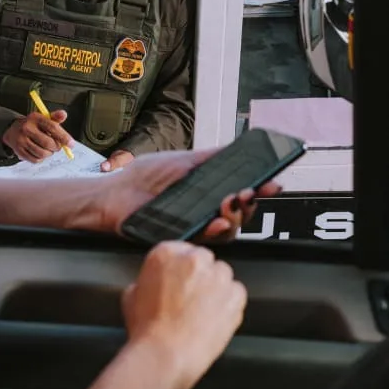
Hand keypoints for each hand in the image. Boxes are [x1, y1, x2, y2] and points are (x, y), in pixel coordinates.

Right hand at [2, 110, 71, 161]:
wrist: (13, 130)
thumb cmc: (33, 125)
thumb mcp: (43, 118)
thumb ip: (55, 118)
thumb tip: (64, 114)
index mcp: (35, 118)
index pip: (52, 127)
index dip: (64, 137)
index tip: (71, 144)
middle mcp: (27, 128)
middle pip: (48, 143)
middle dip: (57, 147)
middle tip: (58, 146)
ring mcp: (21, 141)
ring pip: (42, 153)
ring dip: (50, 153)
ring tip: (49, 149)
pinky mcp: (19, 151)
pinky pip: (36, 160)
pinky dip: (42, 158)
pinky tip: (40, 152)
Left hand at [94, 149, 282, 240]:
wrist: (114, 193)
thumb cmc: (143, 177)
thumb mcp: (182, 160)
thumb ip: (211, 157)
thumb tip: (239, 147)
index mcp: (208, 191)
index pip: (241, 192)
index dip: (260, 190)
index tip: (274, 184)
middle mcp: (205, 210)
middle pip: (241, 214)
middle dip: (250, 203)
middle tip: (249, 192)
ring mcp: (194, 226)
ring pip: (228, 231)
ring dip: (235, 217)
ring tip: (231, 202)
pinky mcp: (182, 240)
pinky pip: (204, 241)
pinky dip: (214, 231)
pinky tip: (217, 221)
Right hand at [121, 241, 246, 383]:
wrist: (165, 354)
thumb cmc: (147, 330)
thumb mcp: (131, 296)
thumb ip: (146, 280)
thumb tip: (153, 283)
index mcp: (167, 253)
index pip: (179, 249)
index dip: (179, 269)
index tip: (179, 279)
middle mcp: (195, 259)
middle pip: (203, 259)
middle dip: (198, 276)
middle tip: (189, 297)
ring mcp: (218, 276)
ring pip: (222, 274)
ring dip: (215, 287)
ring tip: (202, 310)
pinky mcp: (235, 295)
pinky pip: (237, 293)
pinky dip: (229, 303)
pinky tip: (214, 317)